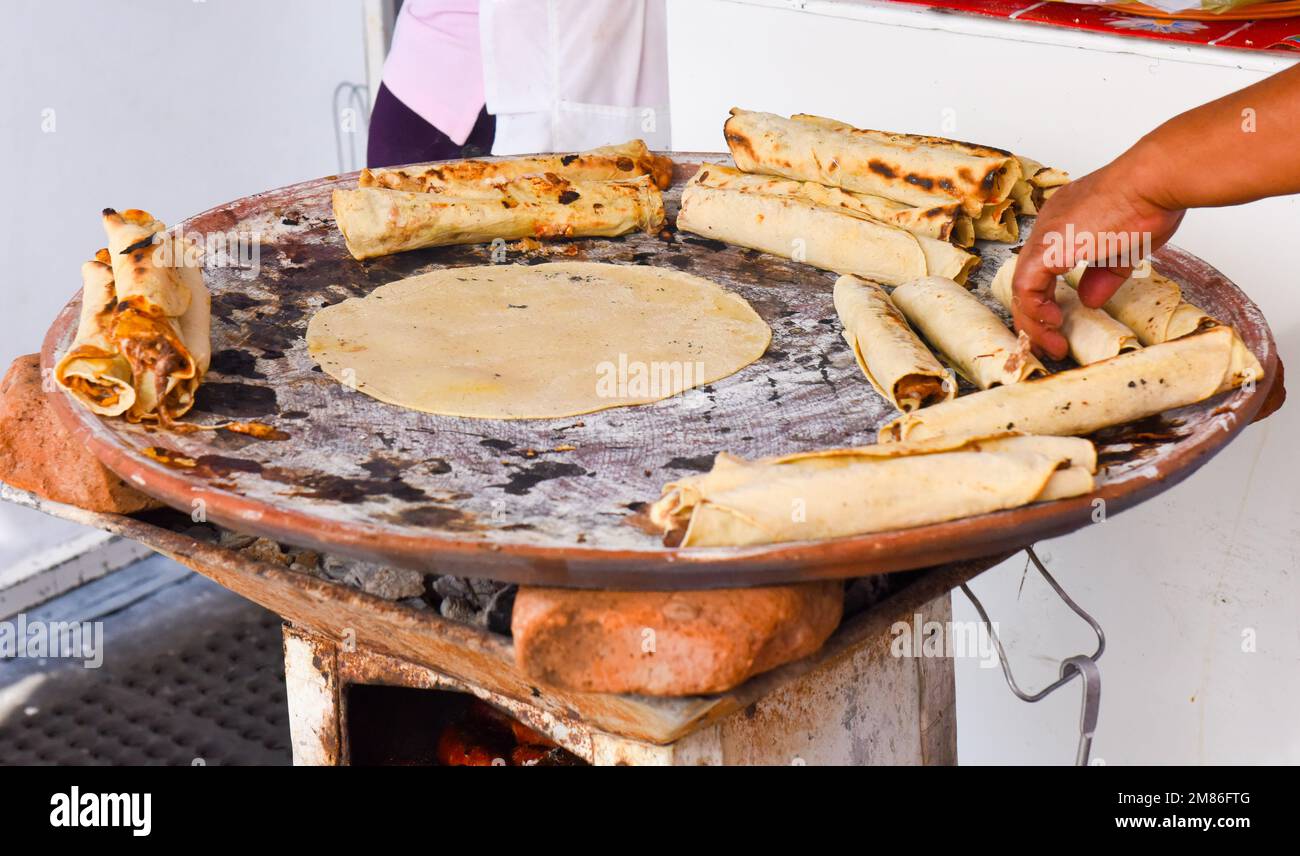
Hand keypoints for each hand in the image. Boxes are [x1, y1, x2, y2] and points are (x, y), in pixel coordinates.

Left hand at [1011, 155, 1185, 359]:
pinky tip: (1053, 323)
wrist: (1155, 181)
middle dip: (1035, 315)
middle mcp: (1049, 226)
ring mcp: (1045, 234)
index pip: (1043, 266)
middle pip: (1029, 278)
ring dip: (1034, 321)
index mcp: (1066, 222)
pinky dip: (1034, 310)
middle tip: (1049, 342)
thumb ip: (1103, 276)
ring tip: (1051, 344)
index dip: (1047, 297)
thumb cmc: (1151, 202)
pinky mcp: (1047, 247)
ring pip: (1023, 286)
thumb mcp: (1124, 249)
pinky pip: (1026, 287)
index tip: (1060, 320)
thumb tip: (1089, 301)